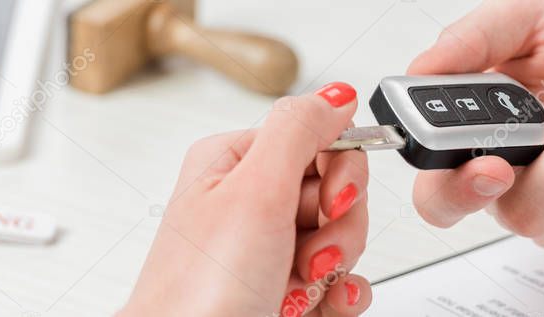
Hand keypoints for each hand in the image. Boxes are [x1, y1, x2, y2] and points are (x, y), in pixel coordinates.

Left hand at [121, 83, 371, 316]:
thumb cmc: (198, 292)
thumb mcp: (252, 191)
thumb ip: (298, 131)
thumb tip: (336, 95)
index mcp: (237, 165)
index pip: (319, 139)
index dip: (340, 170)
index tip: (333, 199)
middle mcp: (254, 205)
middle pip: (338, 190)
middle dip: (338, 225)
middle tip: (308, 250)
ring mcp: (272, 251)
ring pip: (345, 236)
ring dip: (337, 263)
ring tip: (299, 284)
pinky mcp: (290, 290)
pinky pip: (344, 279)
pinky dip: (343, 293)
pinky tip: (323, 302)